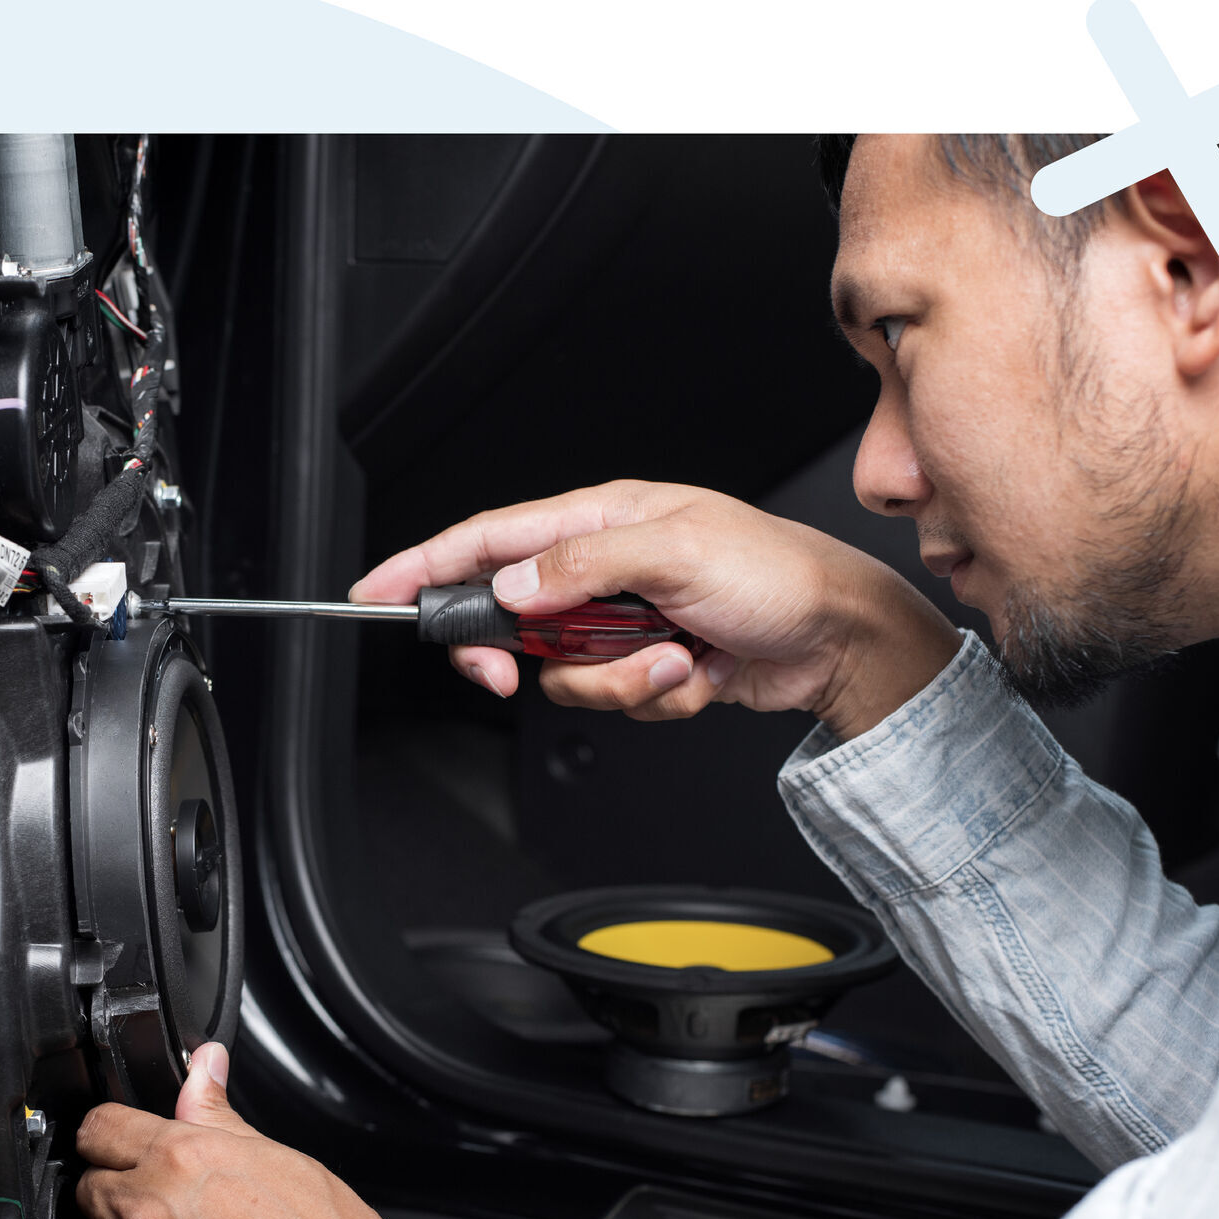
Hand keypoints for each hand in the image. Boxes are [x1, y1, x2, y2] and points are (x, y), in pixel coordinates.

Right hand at [351, 480, 960, 742]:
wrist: (840, 638)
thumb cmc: (778, 574)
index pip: (489, 539)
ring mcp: (624, 622)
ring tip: (673, 657)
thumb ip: (582, 566)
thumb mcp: (676, 552)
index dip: (426, 566)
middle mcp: (604, 569)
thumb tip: (513, 589)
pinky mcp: (648, 667)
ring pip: (564, 674)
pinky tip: (694, 672)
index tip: (379, 593)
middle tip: (519, 670)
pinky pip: (613, 700)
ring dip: (617, 680)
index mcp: (601, 518)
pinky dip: (654, 697)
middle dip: (520, 655)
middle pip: (511, 620)